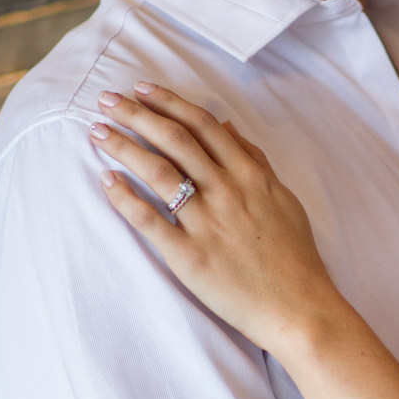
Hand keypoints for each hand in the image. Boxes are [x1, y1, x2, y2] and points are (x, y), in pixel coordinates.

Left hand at [90, 84, 336, 354]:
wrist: (300, 309)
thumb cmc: (295, 258)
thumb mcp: (284, 199)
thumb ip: (255, 161)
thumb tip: (229, 128)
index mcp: (250, 175)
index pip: (203, 126)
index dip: (169, 102)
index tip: (141, 89)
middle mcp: (227, 191)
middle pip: (175, 140)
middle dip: (137, 114)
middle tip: (107, 101)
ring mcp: (207, 223)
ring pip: (158, 172)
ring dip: (124, 147)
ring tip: (98, 132)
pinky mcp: (190, 256)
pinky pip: (149, 221)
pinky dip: (125, 198)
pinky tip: (107, 181)